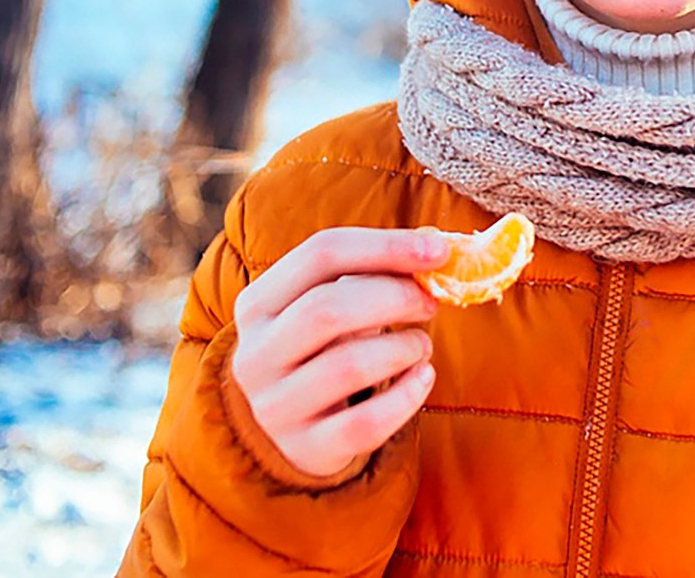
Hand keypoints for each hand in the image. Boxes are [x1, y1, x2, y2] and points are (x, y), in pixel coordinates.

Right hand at [228, 226, 451, 479]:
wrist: (294, 429)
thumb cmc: (324, 348)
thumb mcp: (331, 304)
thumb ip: (374, 273)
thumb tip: (436, 247)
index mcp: (257, 303)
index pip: (321, 254)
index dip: (386, 246)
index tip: (439, 251)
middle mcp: (255, 355)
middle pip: (328, 308)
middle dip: (395, 297)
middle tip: (430, 302)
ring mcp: (275, 408)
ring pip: (349, 366)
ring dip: (403, 348)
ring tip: (421, 345)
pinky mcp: (306, 449)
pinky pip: (367, 423)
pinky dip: (407, 396)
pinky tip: (423, 378)